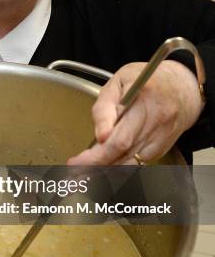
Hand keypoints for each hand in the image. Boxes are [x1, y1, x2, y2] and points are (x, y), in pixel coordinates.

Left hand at [66, 60, 204, 165]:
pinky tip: (102, 172)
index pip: (121, 134)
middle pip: (123, 151)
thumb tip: (99, 135)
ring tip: (82, 175)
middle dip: (95, 164)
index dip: (99, 150)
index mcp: (145, 100)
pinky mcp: (162, 148)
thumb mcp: (120, 81)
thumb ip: (105, 106)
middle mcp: (156, 121)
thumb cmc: (147, 81)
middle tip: (74, 170)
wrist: (183, 89)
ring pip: (131, 162)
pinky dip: (119, 169)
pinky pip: (138, 164)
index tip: (80, 159)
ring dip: (105, 171)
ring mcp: (161, 137)